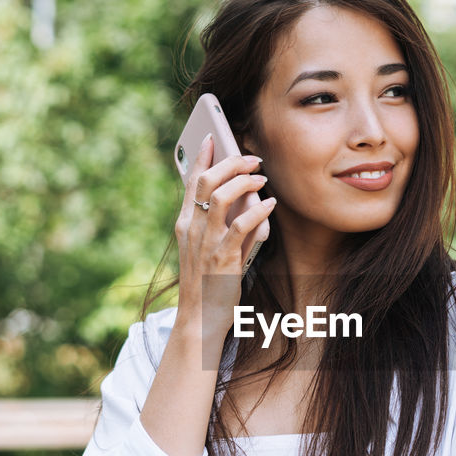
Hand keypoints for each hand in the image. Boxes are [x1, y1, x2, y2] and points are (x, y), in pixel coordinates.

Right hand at [175, 133, 275, 339]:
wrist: (200, 319)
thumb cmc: (208, 283)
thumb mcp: (209, 248)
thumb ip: (224, 223)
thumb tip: (248, 199)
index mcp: (185, 224)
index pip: (191, 182)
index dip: (202, 156)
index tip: (212, 136)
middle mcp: (191, 230)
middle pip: (206, 182)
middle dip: (230, 162)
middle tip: (251, 158)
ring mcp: (205, 244)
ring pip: (220, 197)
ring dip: (243, 182)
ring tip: (261, 176)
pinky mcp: (222, 259)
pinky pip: (240, 226)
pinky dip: (258, 211)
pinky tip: (270, 204)